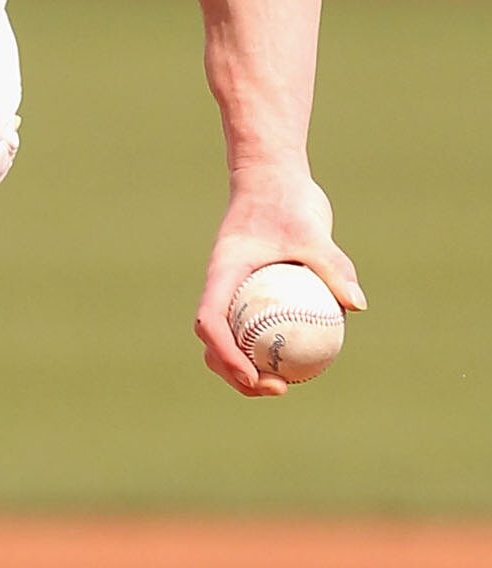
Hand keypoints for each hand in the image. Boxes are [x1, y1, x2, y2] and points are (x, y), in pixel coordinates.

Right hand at [194, 174, 365, 397]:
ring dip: (248, 369)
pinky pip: (255, 327)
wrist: (272, 178)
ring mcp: (233, 291)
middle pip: (212, 341)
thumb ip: (332, 265)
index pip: (211, 320)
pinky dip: (270, 349)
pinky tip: (305, 362)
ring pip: (230, 340)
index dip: (226, 353)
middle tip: (277, 389)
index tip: (253, 375)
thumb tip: (357, 305)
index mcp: (223, 273)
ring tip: (286, 386)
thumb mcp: (312, 229)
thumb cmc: (287, 200)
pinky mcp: (250, 292)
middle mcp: (222, 287)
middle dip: (235, 374)